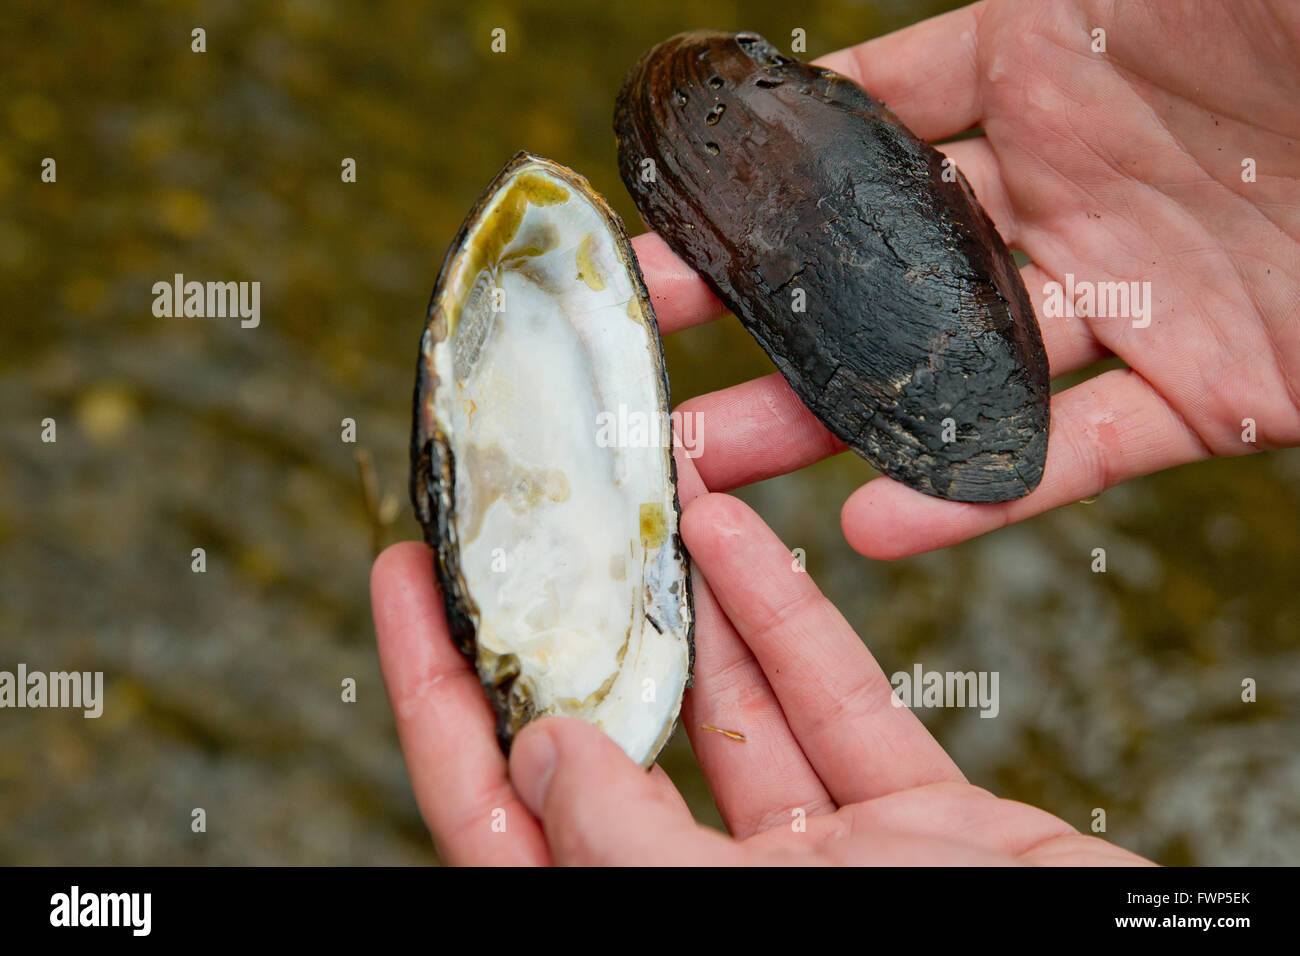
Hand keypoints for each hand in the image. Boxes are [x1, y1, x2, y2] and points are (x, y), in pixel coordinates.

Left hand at [371, 448, 1150, 864]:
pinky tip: (741, 542)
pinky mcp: (916, 827)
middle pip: (606, 742)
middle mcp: (714, 893)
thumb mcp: (743, 920)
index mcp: (640, 924)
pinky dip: (791, 624)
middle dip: (566, 627)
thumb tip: (537, 758)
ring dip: (686, 601)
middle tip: (521, 518)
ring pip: (729, 709)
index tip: (405, 579)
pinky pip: (835, 708)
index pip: (493, 813)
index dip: (435, 696)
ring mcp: (818, 862)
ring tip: (642, 497)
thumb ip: (627, 849)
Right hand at [633, 0, 1299, 558]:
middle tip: (649, 373)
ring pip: (949, 375)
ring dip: (827, 425)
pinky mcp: (1210, 391)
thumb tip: (833, 38)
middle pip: (878, 270)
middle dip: (758, 321)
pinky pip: (1074, 455)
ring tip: (715, 469)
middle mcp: (1067, 187)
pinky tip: (878, 529)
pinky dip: (978, 495)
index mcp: (1048, 62)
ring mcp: (1130, 296)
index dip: (757, 183)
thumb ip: (1036, 1)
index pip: (864, 125)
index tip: (659, 234)